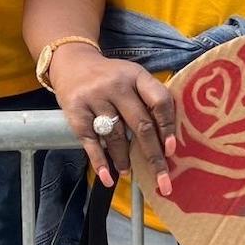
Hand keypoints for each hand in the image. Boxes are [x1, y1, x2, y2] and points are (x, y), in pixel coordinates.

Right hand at [50, 44, 176, 193]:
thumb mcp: (134, 78)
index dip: (168, 127)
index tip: (172, 150)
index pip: (160, 101)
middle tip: (162, 180)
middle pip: (141, 125)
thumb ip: (150, 100)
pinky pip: (90, 142)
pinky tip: (108, 177)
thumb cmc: (112, 77)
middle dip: (154, 156)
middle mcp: (117, 85)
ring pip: (116, 136)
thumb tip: (168, 143)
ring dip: (124, 160)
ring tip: (129, 172)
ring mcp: (95, 98)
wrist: (73, 64)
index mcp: (137, 76)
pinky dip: (100, 162)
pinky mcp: (76, 111)